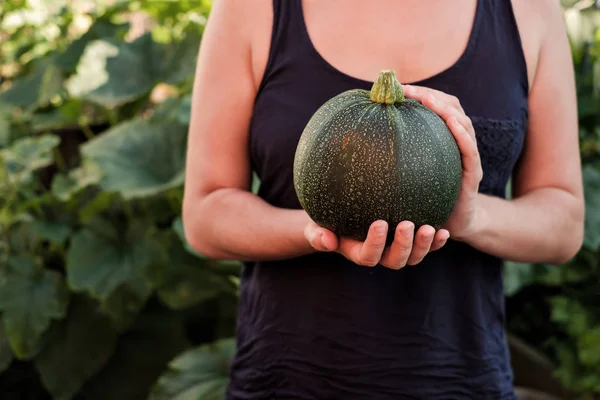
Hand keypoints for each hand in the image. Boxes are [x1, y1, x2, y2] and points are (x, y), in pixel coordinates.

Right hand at [304, 219, 449, 268]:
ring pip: (414, 257)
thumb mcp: (316, 226)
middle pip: (396, 260)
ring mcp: (398, 249)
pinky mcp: (411, 241)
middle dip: (404, 245)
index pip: (369, 256)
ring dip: (424, 246)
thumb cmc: (326, 221)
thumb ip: (317, 235)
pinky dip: (436, 242)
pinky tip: (444, 231)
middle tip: (407, 224)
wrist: (341, 217)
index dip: (375, 243)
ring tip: (429, 228)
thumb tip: (326, 241)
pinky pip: (427, 247)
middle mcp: (381, 255)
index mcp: (360, 252)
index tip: (380, 223)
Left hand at [402, 84, 482, 239]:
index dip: (422, 94)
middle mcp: (458, 145)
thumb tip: (358, 142)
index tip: (399, 88)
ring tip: (428, 99)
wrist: (449, 227)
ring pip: (463, 124)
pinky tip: (451, 123)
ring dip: (446, 108)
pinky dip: (462, 134)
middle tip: (407, 90)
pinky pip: (470, 151)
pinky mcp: (473, 176)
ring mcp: (468, 159)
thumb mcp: (406, 176)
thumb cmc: (423, 200)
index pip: (438, 108)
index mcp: (444, 141)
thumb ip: (392, 159)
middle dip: (430, 95)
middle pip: (452, 108)